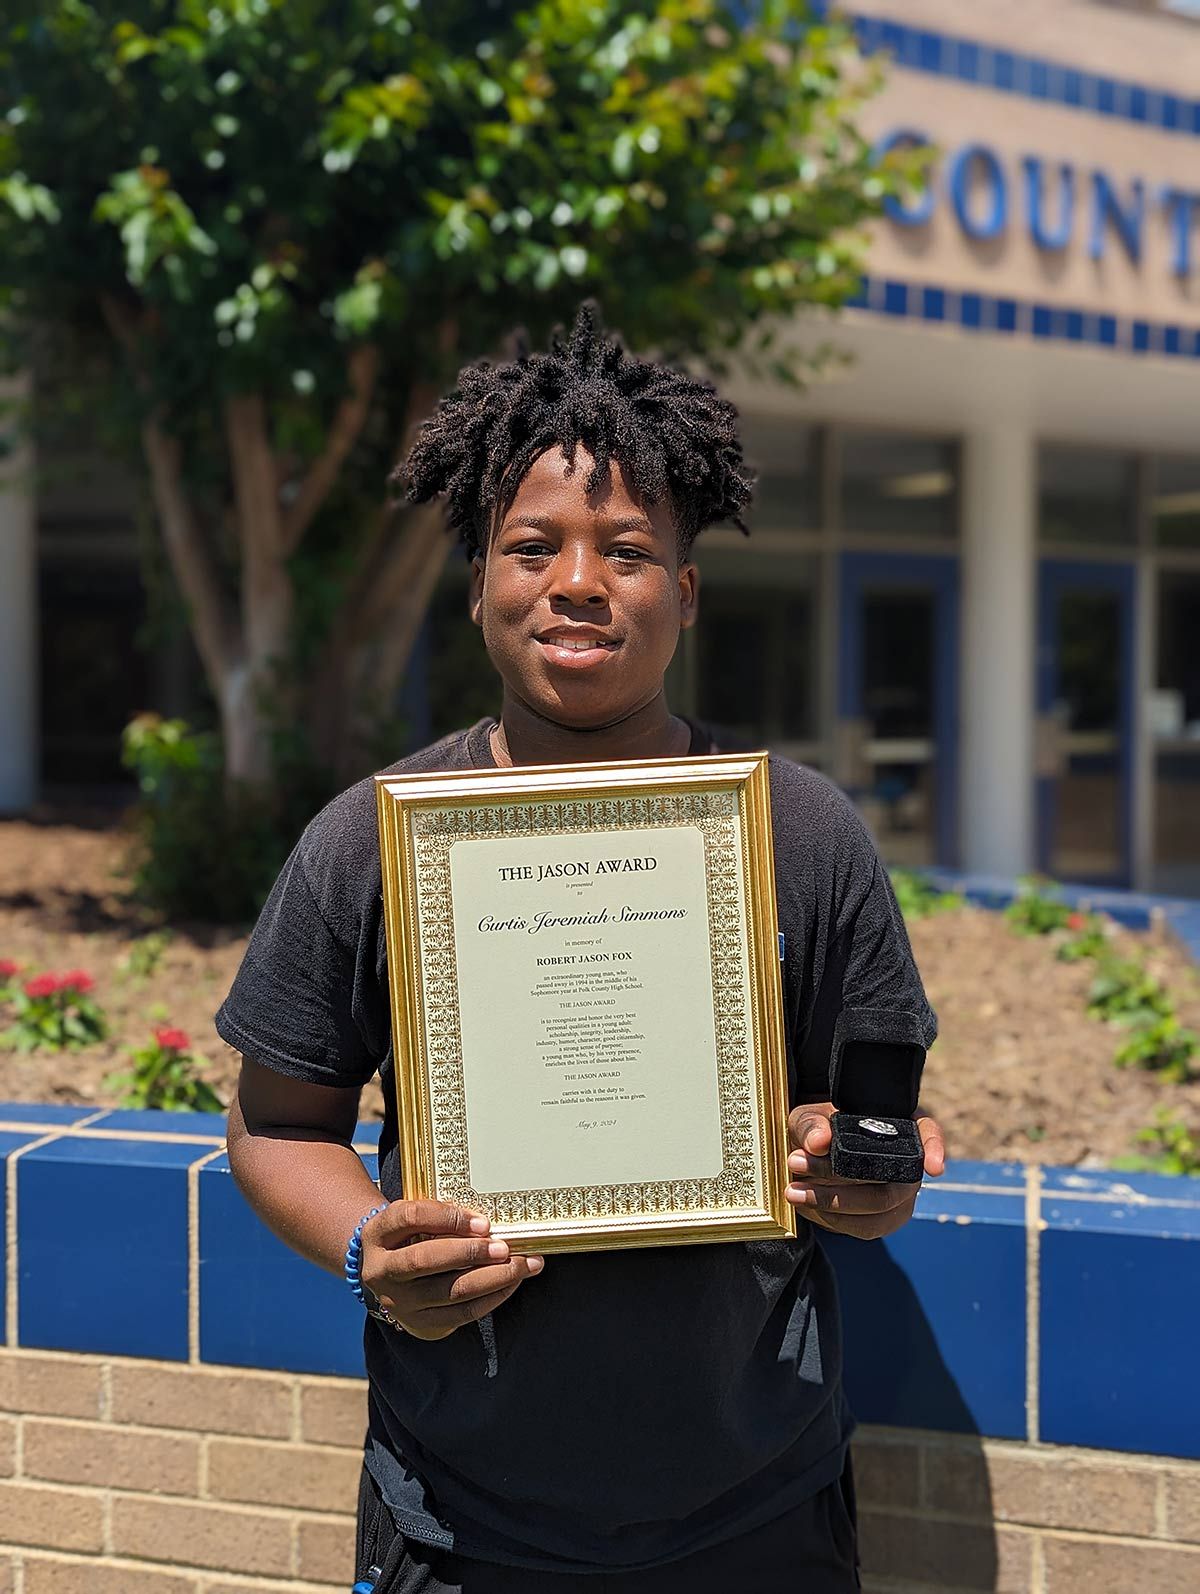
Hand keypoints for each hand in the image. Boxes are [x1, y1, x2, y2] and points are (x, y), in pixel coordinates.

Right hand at [360, 1200, 543, 1339]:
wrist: (385, 1273)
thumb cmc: (410, 1236)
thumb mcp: (413, 1220)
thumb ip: (441, 1216)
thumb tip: (490, 1223)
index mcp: (378, 1233)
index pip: (410, 1218)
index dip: (448, 1217)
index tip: (483, 1222)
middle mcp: (381, 1270)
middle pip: (426, 1259)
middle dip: (472, 1253)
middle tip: (506, 1247)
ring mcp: (398, 1302)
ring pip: (450, 1291)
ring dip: (494, 1278)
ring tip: (524, 1264)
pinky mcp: (418, 1324)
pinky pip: (461, 1315)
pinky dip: (491, 1298)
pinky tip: (512, 1283)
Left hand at [785, 1102, 945, 1241]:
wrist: (810, 1154)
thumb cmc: (817, 1128)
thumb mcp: (808, 1117)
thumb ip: (810, 1125)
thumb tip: (819, 1142)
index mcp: (900, 1126)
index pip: (928, 1133)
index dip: (935, 1149)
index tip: (934, 1168)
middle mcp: (908, 1162)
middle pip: (893, 1181)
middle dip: (842, 1180)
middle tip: (796, 1163)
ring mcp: (900, 1194)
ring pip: (880, 1209)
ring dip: (832, 1203)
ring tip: (792, 1191)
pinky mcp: (884, 1218)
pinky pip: (866, 1227)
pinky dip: (833, 1219)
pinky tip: (805, 1205)